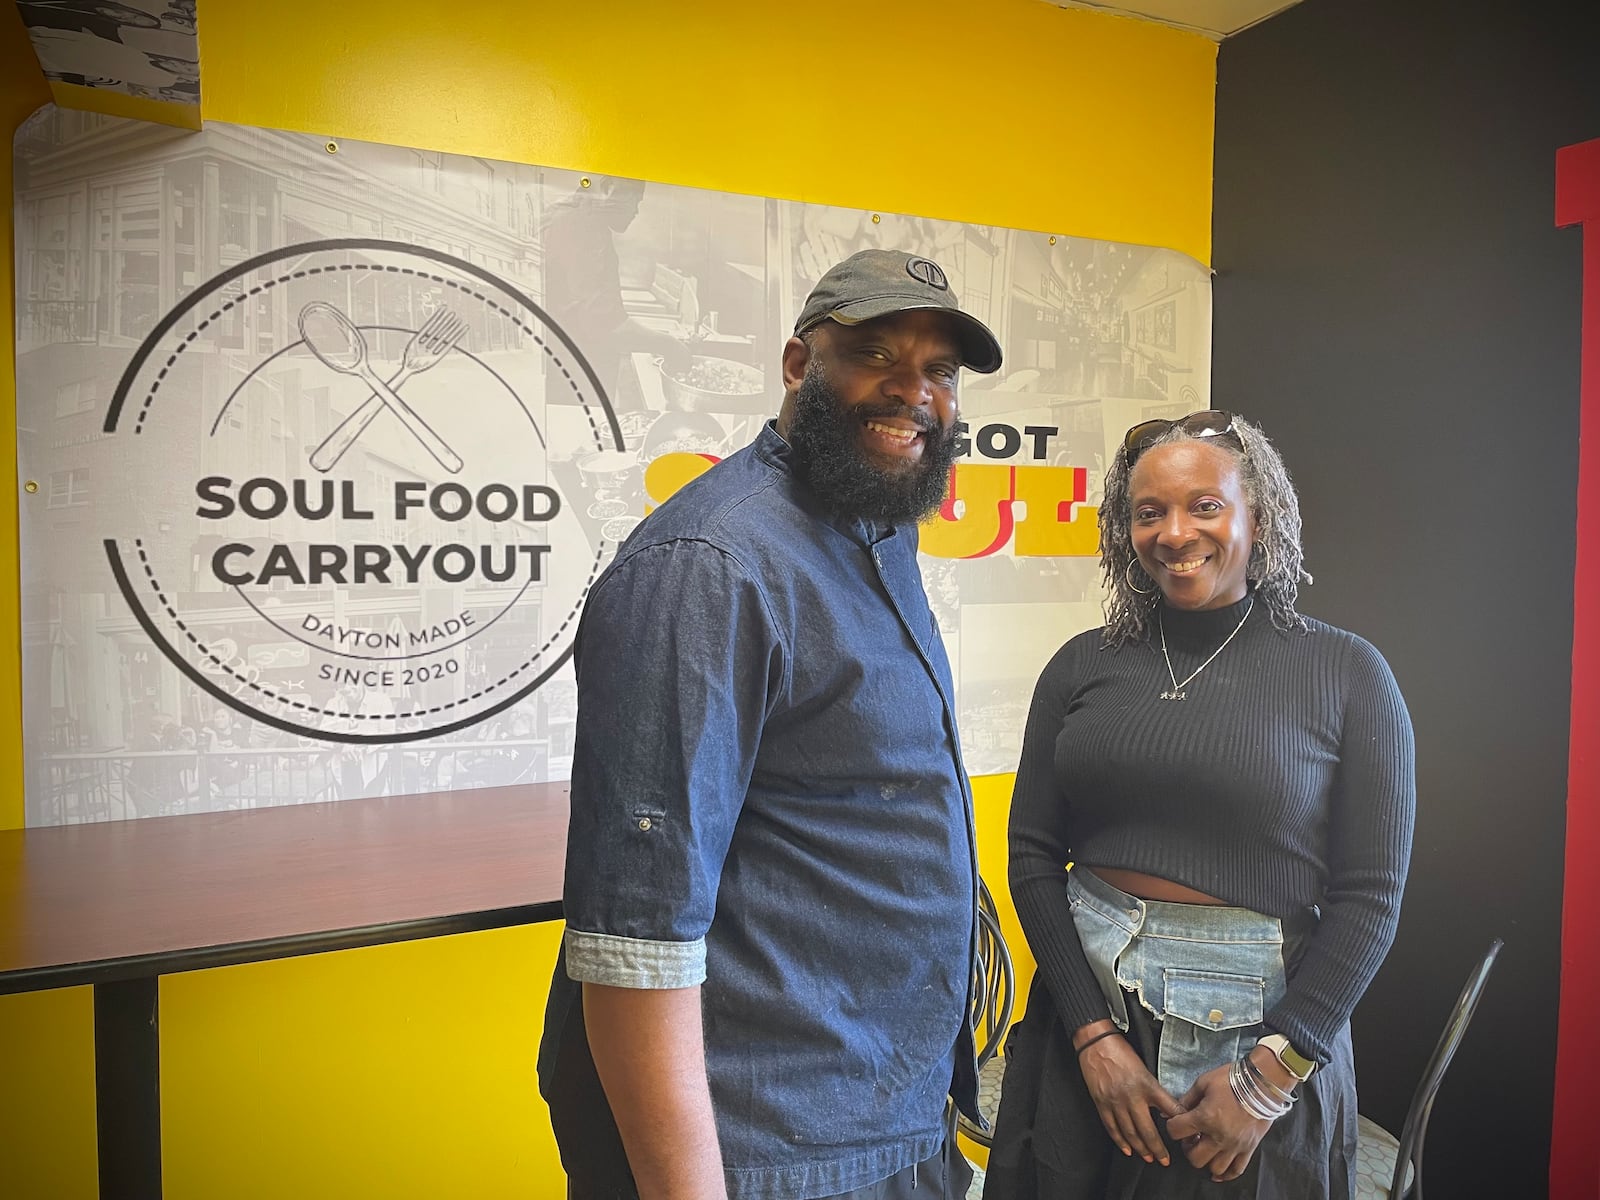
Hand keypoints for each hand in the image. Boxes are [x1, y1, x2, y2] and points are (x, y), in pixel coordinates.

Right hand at [1074, 1022, 1184, 1165]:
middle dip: (1158, 1148)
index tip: (1186, 1135)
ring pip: (1130, 1133)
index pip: (1169, 1109)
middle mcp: (1132, 1096)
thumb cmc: (1120, 1051)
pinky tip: (1127, 1149)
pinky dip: (1120, 1141)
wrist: (1096, 1042)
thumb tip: (1166, 1108)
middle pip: (1148, 1130)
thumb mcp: (1144, 1068)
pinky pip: (1112, 1127)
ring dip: (1141, 1148)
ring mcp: (1115, 1102)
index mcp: (1147, 1085)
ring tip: (1148, 1157)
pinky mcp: (1101, 1103)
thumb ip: (1154, 1089)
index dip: (1179, 1124)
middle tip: (1165, 1159)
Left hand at [1164, 1051, 1281, 1182]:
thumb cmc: (1232, 1079)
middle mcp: (1219, 1136)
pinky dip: (1226, 1174)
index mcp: (1205, 1117)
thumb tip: (1172, 1110)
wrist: (1262, 1082)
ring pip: (1215, 1168)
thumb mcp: (1203, 1083)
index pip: (1176, 1131)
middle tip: (1191, 1138)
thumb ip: (1187, 1099)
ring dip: (1206, 1161)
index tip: (1177, 1122)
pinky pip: (1236, 1170)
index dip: (1172, 1126)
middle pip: (1194, 1158)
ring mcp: (1236, 1145)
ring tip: (1206, 1148)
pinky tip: (1218, 1170)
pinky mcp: (1249, 1148)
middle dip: (1188, 1149)